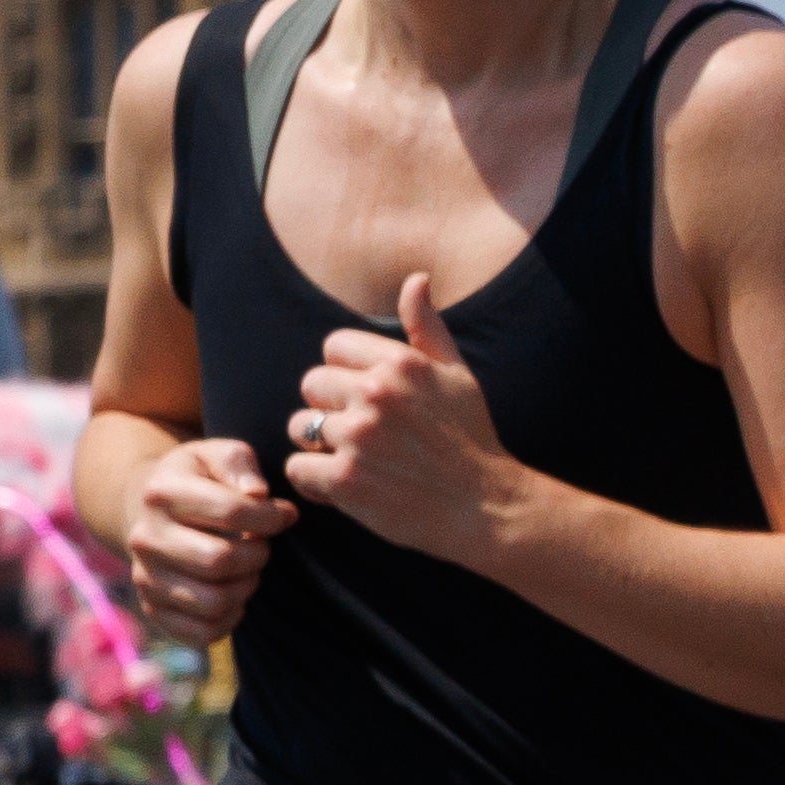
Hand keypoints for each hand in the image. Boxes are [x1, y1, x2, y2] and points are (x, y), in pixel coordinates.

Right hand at [119, 434, 293, 645]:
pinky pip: (200, 633)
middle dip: (258, 554)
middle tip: (261, 545)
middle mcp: (144, 537)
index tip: (283, 515)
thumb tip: (256, 493)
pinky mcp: (153, 609)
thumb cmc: (199, 480)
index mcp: (161, 492)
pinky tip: (234, 594)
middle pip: (220, 561)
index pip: (232, 511)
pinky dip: (229, 619)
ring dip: (246, 587)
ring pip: (213, 601)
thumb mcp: (216, 454)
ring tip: (248, 568)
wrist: (149, 510)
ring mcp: (144, 577)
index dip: (272, 516)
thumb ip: (239, 463)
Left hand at [286, 275, 524, 565]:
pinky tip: (347, 485)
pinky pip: (298, 468)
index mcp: (401, 363)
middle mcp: (376, 394)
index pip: (333, 348)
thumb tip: (416, 280)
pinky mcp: (344, 479)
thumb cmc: (470, 438)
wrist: (486, 505)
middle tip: (363, 433)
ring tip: (357, 459)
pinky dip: (315, 481)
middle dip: (329, 408)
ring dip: (320, 446)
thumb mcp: (458, 375)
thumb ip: (427, 328)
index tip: (369, 398)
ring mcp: (358, 437)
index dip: (346, 373)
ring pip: (300, 427)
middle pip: (311, 385)